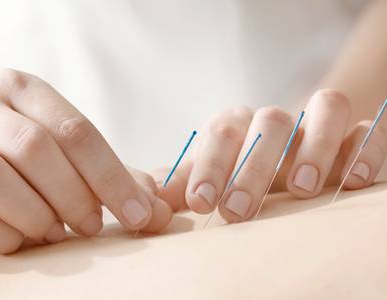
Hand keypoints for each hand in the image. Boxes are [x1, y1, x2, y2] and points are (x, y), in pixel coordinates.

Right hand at [0, 69, 170, 252]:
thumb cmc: (23, 156)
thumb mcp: (68, 154)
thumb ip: (114, 178)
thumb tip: (160, 212)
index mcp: (22, 90)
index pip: (75, 130)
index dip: (112, 177)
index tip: (140, 215)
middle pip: (35, 148)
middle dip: (75, 195)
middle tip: (93, 226)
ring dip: (37, 214)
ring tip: (55, 233)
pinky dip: (5, 233)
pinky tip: (22, 239)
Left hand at [152, 90, 386, 221]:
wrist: (285, 153)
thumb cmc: (239, 171)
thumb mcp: (211, 177)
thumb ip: (182, 185)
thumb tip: (149, 202)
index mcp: (239, 127)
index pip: (222, 134)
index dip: (209, 166)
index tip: (201, 203)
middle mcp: (277, 121)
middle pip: (270, 123)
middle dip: (252, 167)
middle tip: (239, 211)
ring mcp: (318, 125)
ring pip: (326, 108)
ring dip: (315, 144)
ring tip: (301, 189)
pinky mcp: (355, 135)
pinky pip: (368, 129)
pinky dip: (366, 147)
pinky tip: (352, 181)